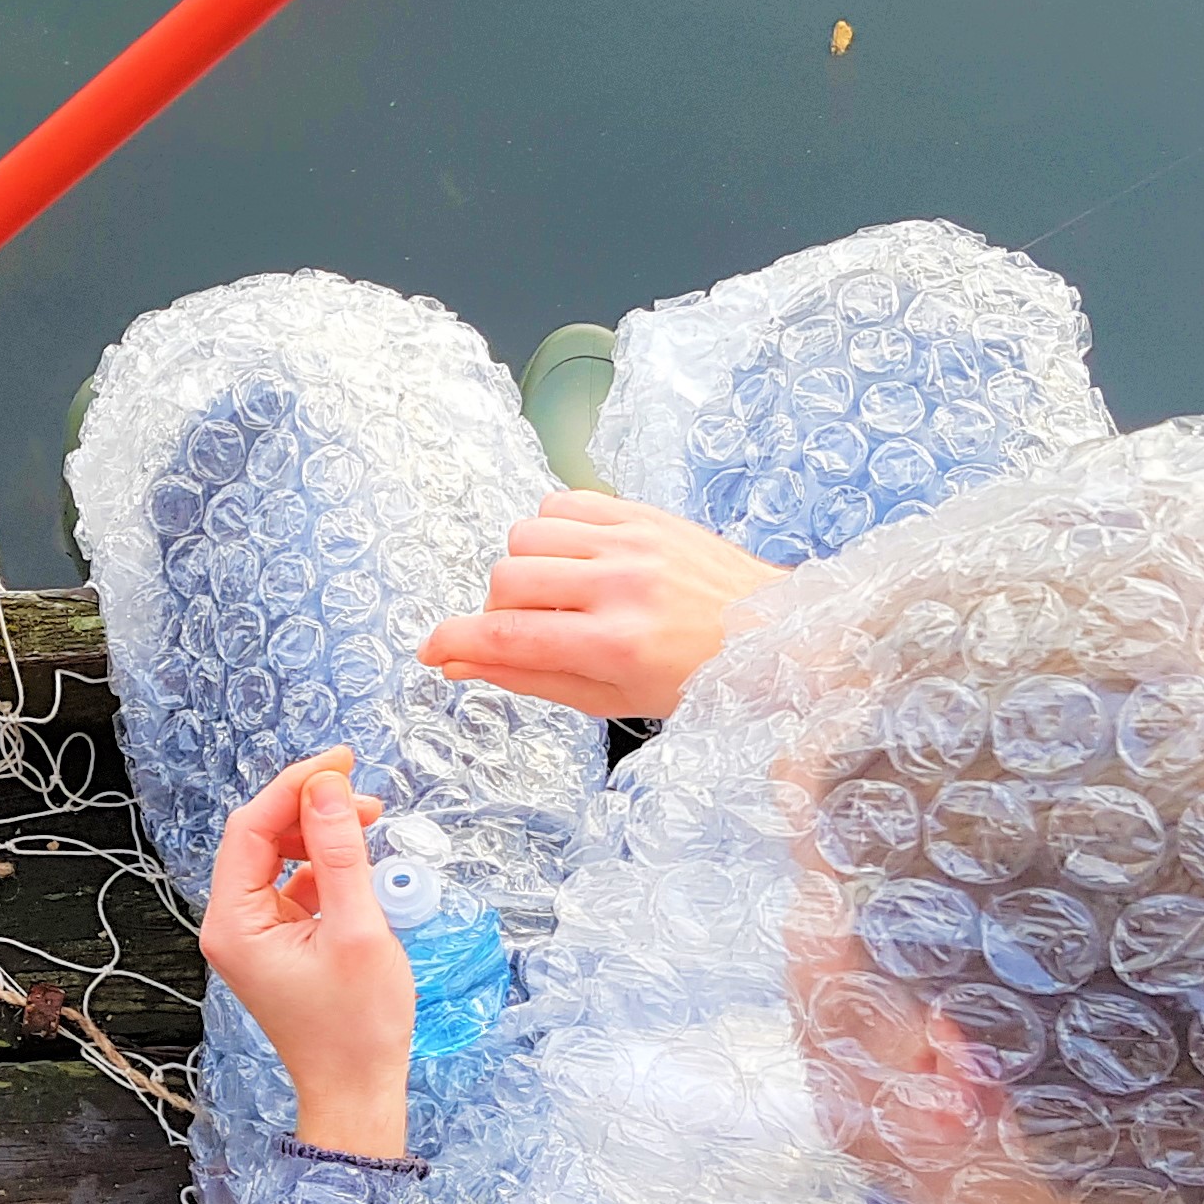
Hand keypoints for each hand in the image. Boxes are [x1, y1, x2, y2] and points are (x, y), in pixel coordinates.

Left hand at [198, 749, 415, 1158]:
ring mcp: (252, 935)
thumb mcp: (358, 929)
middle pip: (260, 837)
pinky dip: (326, 868)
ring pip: (278, 858)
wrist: (357, 1092)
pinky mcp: (276, 943)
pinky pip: (293, 886)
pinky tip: (361, 865)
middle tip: (363, 794)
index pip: (250, 827)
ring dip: (320, 835)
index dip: (294, 786)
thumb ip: (341, 854)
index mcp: (234, 922)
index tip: (340, 763)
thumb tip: (327, 790)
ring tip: (369, 825)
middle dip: (309, 808)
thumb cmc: (356, 1028)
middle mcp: (232, 924)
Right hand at [417, 492, 786, 719]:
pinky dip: (550, 532)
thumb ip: (531, 678)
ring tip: (555, 593)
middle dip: (496, 611)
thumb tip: (463, 666)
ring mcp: (632, 541)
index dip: (455, 643)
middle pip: (506, 580)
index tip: (433, 650)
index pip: (507, 636)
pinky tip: (573, 560)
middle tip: (524, 629)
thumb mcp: (612, 698)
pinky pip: (560, 505)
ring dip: (524, 569)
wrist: (770, 633)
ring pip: (526, 536)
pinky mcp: (640, 513)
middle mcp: (622, 584)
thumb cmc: (696, 676)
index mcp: (616, 642)